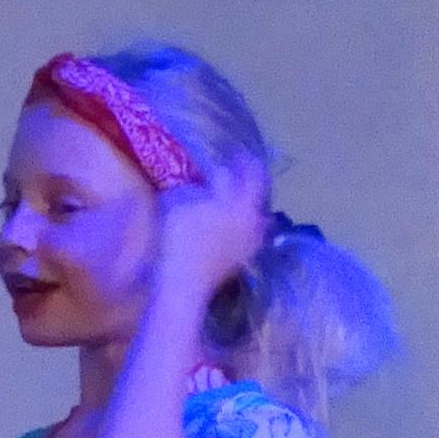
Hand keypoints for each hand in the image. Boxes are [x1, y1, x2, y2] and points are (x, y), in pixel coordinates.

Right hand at [148, 156, 271, 314]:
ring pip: (251, 218)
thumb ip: (198, 187)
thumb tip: (209, 179)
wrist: (181, 285)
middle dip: (246, 185)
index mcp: (246, 204)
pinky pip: (243, 235)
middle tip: (234, 174)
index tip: (236, 152)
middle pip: (257, 198)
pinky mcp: (238, 263)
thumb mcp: (181, 202)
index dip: (245, 161)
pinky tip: (221, 226)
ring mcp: (249, 246)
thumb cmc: (181, 239)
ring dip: (241, 208)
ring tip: (228, 201)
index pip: (254, 175)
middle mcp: (255, 223)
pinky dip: (235, 226)